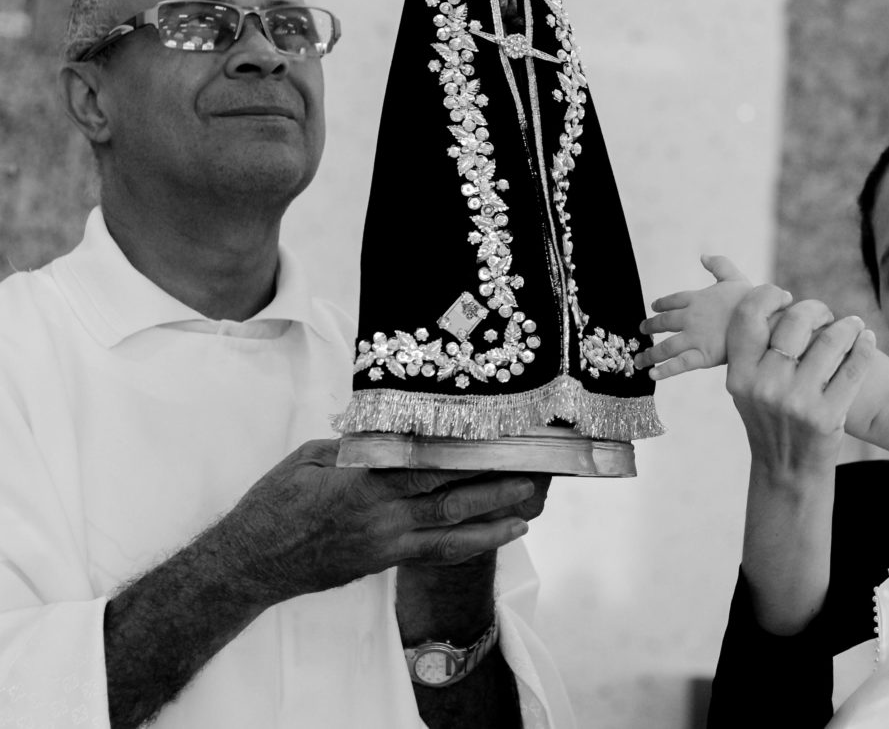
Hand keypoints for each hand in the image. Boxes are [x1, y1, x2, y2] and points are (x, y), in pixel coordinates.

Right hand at [208, 440, 541, 605]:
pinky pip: (438, 551)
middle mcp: (381, 512)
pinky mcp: (386, 560)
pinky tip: (501, 534)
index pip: (424, 461)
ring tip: (530, 504)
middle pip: (449, 492)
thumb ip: (354, 445)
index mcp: (362, 479)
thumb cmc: (274, 505)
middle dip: (492, 481)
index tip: (496, 435)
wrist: (251, 563)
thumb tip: (391, 429)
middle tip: (532, 467)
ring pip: (451, 527)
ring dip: (494, 515)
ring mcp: (387, 540)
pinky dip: (474, 542)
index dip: (464, 450)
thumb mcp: (308, 458)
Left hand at [637, 254, 757, 378]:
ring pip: (665, 346)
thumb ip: (719, 265)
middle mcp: (691, 317)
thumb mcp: (735, 277)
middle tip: (642, 331)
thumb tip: (703, 255)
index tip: (654, 308)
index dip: (661, 304)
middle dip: (650, 327)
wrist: (764, 319)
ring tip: (639, 360)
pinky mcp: (703, 355)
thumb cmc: (753, 299)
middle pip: (663, 323)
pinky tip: (652, 374)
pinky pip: (678, 364)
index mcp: (697, 298)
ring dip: (649, 354)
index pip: (672, 300)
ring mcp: (695, 337)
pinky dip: (664, 370)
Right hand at [724, 289, 877, 476]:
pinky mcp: (827, 415)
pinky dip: (864, 347)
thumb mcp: (747, 388)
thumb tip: (775, 300)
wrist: (788, 470)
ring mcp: (796, 402)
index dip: (769, 296)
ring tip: (854, 325)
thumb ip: (754, 349)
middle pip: (794, 321)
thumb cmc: (769, 418)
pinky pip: (853, 367)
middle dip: (815, 309)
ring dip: (848, 326)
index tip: (785, 297)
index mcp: (739, 375)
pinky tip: (867, 341)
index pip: (749, 316)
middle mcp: (764, 386)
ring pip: (830, 340)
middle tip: (824, 313)